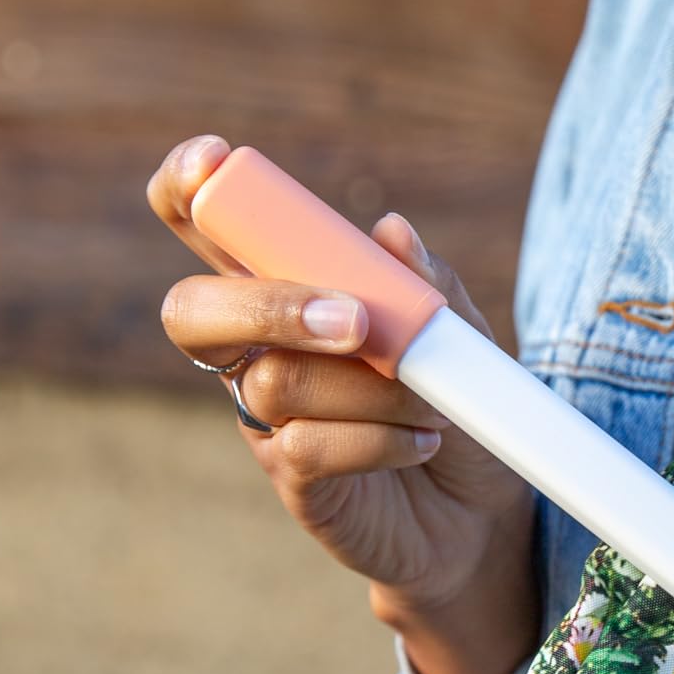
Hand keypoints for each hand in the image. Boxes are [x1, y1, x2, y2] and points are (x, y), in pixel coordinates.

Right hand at [149, 133, 539, 673]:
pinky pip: (309, 446)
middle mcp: (256, 351)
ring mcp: (266, 419)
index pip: (205, 227)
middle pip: (191, 311)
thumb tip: (392, 231)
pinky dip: (380, 438)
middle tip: (356, 321)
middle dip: (265, 304)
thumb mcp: (462, 336)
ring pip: (275, 381)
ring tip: (431, 399)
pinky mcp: (292, 480)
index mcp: (283, 290)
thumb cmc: (459, 406)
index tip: (216, 158)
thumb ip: (428, 284)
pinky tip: (422, 440)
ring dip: (369, 384)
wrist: (484, 515)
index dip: (189, 186)